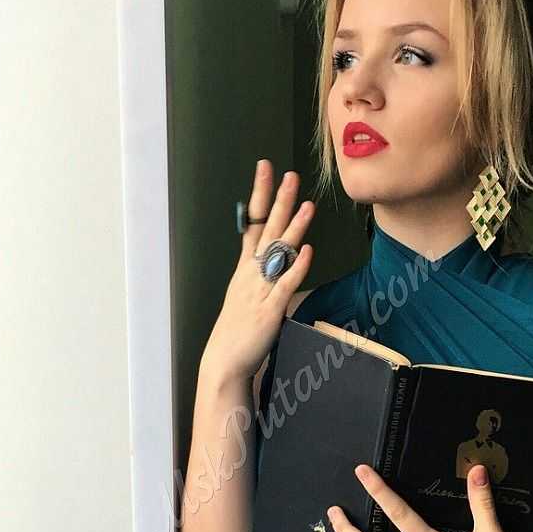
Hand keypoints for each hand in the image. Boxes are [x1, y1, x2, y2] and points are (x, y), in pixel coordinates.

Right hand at [203, 159, 314, 381]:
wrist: (224, 362)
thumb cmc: (237, 332)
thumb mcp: (247, 298)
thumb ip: (262, 279)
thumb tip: (280, 265)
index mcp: (244, 269)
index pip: (252, 223)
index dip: (259, 195)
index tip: (265, 169)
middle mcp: (251, 274)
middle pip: (266, 230)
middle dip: (278, 201)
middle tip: (288, 175)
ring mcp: (259, 290)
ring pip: (278, 253)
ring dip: (294, 228)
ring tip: (307, 205)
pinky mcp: (270, 309)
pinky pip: (285, 284)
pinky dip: (297, 267)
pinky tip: (308, 251)